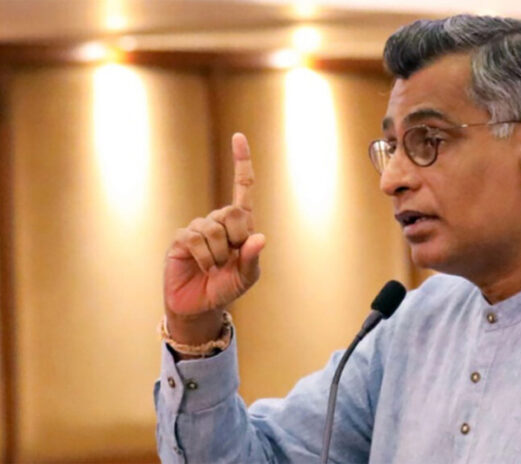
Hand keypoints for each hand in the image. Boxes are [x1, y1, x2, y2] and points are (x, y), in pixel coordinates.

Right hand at [162, 133, 264, 342]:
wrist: (200, 306)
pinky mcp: (182, 238)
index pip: (243, 187)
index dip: (241, 162)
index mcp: (240, 225)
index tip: (238, 136)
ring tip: (214, 268)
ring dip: (218, 256)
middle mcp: (219, 221)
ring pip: (213, 229)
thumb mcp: (247, 278)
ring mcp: (199, 228)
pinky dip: (204, 258)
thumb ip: (252, 259)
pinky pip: (196, 239)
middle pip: (232, 213)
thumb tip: (260, 238)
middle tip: (230, 259)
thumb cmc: (226, 288)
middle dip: (236, 240)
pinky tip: (202, 267)